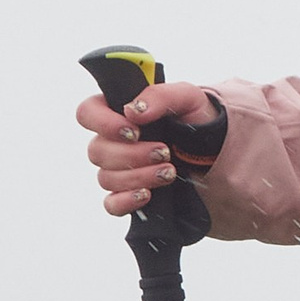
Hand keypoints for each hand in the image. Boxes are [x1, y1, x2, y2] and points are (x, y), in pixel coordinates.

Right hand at [78, 80, 219, 217]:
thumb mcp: (186, 97)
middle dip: (133, 154)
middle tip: (164, 151)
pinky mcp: (127, 194)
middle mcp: (111, 141)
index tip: (134, 131)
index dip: (103, 124)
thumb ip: (159, 96)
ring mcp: (117, 170)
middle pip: (97, 151)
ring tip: (169, 172)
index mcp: (116, 111)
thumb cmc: (194, 117)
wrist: (213, 149)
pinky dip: (126, 201)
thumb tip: (133, 111)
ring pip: (106, 178)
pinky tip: (147, 194)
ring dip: (139, 176)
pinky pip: (111, 204)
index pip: (86, 113)